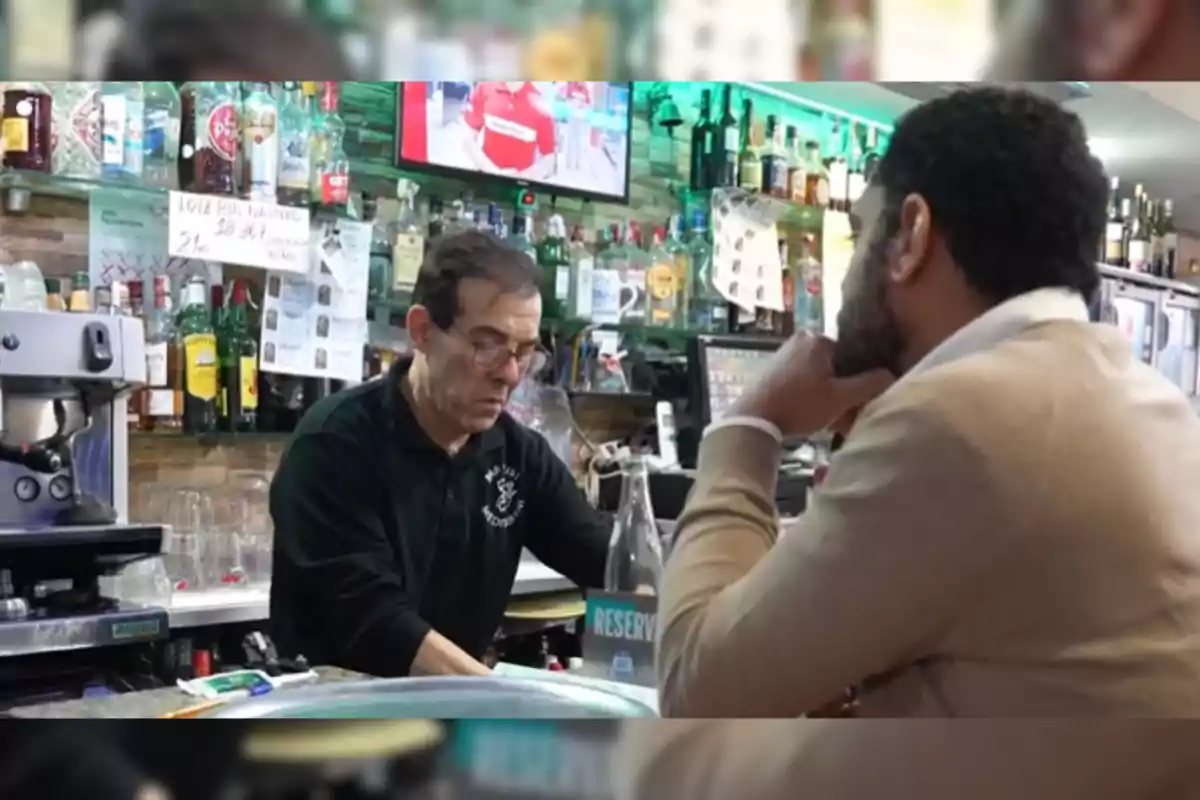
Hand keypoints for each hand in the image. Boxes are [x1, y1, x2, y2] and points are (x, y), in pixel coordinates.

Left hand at [728, 332, 893, 437]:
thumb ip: (869, 384)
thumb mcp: (840, 398)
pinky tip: (811, 412)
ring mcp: (783, 352)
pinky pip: (801, 377)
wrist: (753, 419)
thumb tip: (891, 374)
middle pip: (834, 363)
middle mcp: (800, 339)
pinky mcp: (772, 368)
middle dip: (843, 385)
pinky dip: (809, 392)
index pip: (852, 354)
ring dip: (826, 391)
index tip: (862, 398)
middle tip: (846, 410)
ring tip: (830, 416)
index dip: (860, 377)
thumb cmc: (799, 405)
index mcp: (818, 339)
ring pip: (817, 372)